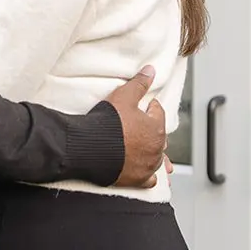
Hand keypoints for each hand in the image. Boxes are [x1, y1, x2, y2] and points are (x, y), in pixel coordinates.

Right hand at [104, 66, 167, 188]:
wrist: (91, 148)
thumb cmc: (108, 123)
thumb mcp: (124, 96)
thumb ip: (139, 83)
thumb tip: (151, 70)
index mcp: (157, 127)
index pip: (158, 112)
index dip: (150, 107)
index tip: (144, 106)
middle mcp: (157, 148)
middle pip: (159, 137)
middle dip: (152, 131)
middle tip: (143, 127)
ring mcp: (148, 165)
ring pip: (158, 160)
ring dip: (155, 155)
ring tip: (150, 153)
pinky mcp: (138, 179)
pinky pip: (150, 180)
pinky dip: (150, 177)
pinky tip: (149, 176)